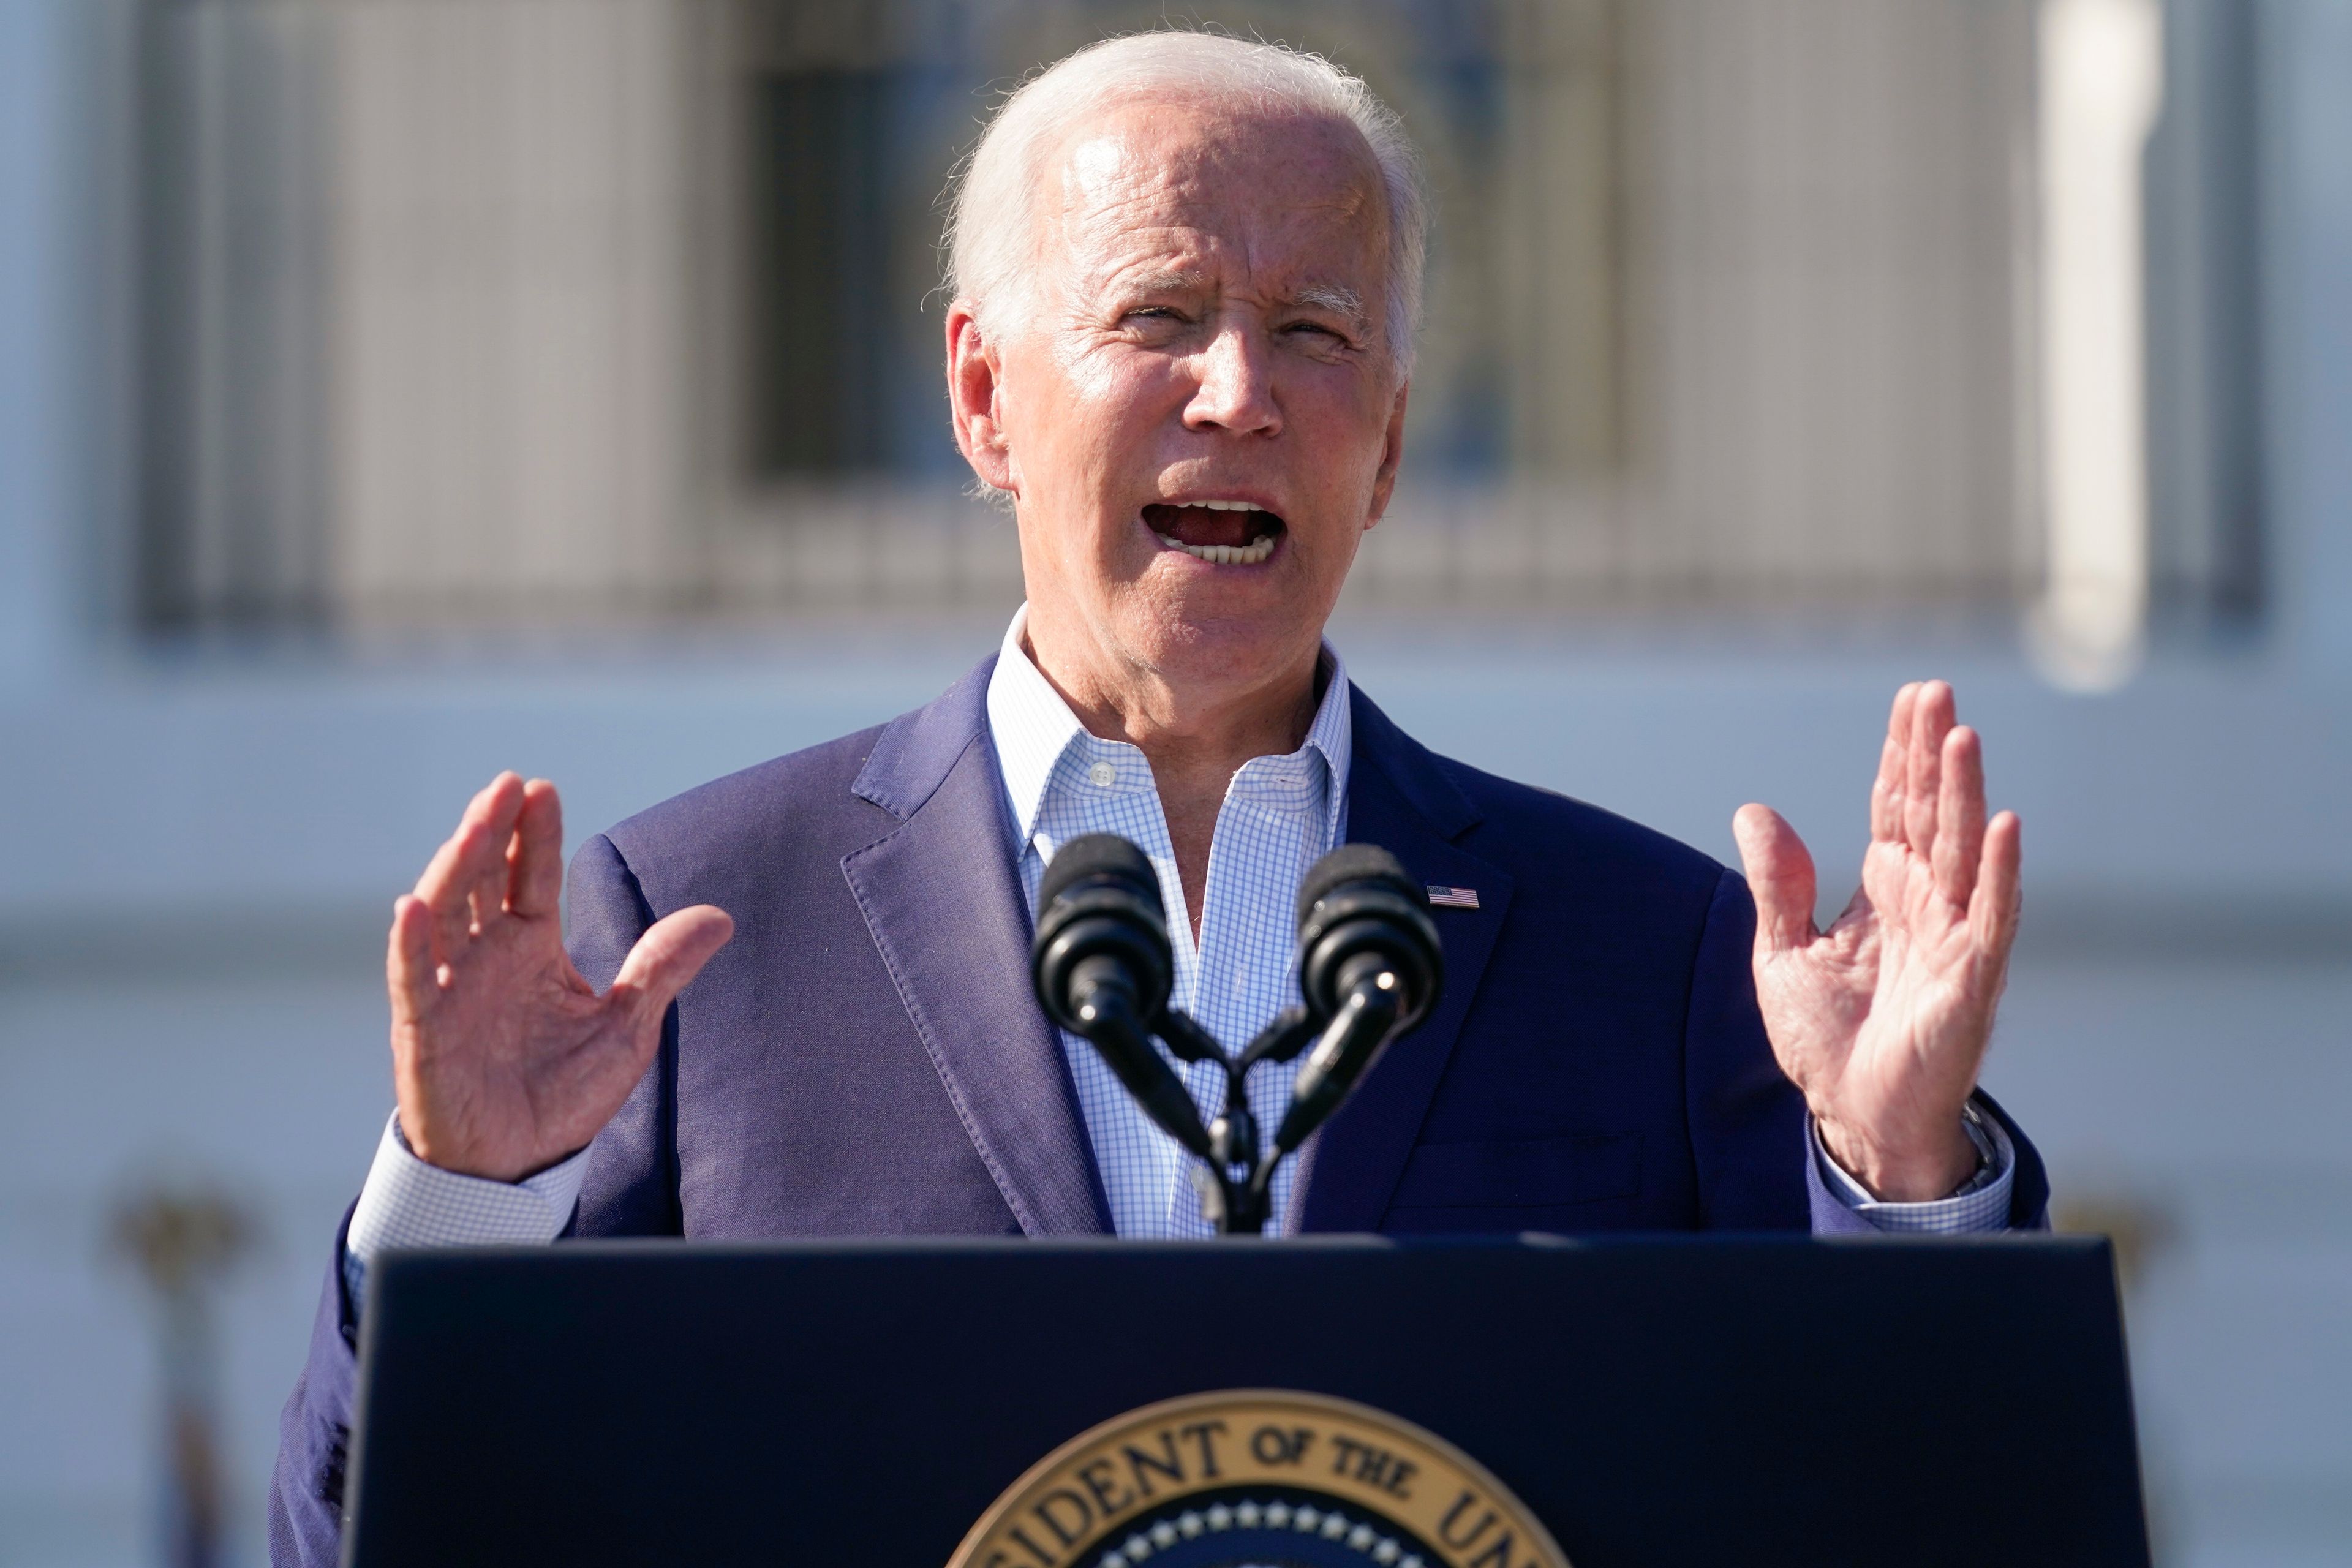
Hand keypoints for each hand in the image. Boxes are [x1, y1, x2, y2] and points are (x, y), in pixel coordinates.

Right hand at [387, 773, 732, 1181]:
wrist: (517, 1164)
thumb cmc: (563, 1093)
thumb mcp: (626, 1028)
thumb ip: (661, 969)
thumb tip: (720, 917)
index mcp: (531, 949)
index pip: (531, 878)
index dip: (534, 836)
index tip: (541, 788)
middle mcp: (485, 958)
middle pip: (483, 880)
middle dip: (492, 832)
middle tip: (507, 785)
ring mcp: (450, 989)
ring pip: (444, 915)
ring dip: (454, 868)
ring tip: (474, 825)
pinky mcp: (423, 1030)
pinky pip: (411, 980)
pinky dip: (410, 944)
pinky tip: (411, 905)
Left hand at [1732, 682, 2021, 1200]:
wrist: (1853, 1115)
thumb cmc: (1828, 1039)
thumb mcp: (1782, 952)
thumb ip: (1777, 884)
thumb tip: (1755, 811)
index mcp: (1884, 890)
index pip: (1896, 806)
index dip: (1903, 753)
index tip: (1912, 696)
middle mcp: (1925, 902)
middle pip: (1932, 812)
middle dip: (1934, 752)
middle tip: (1936, 691)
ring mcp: (1953, 936)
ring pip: (1961, 850)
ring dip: (1964, 793)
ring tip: (1961, 735)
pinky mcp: (1970, 978)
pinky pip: (1989, 916)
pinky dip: (1997, 871)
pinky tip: (2003, 824)